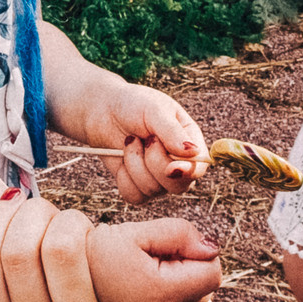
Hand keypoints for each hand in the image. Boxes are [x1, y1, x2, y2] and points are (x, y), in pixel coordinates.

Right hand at [83, 217, 221, 301]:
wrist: (59, 284)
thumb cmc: (96, 252)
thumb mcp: (133, 231)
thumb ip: (179, 232)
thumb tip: (211, 249)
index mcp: (162, 293)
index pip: (213, 272)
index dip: (194, 253)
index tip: (167, 249)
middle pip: (206, 295)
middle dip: (188, 274)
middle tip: (152, 265)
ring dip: (186, 299)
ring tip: (152, 286)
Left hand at [86, 84, 207, 202]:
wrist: (103, 111)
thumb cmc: (133, 105)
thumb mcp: (154, 110)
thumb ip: (172, 131)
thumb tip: (193, 153)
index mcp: (189, 144)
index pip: (199, 168)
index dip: (187, 172)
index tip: (171, 167)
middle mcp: (177, 164)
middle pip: (178, 186)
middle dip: (154, 163)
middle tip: (145, 139)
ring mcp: (158, 179)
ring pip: (152, 190)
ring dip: (135, 163)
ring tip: (130, 141)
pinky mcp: (138, 187)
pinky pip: (134, 196)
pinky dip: (124, 177)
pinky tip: (122, 158)